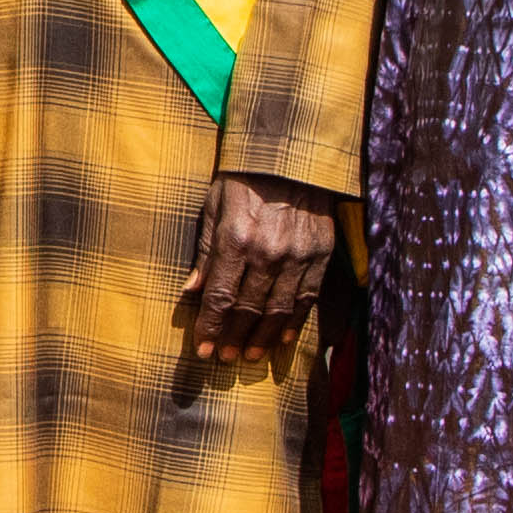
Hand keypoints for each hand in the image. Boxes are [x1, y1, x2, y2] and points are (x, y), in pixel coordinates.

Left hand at [182, 175, 340, 362]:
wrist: (294, 154)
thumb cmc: (245, 178)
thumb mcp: (214, 206)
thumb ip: (205, 251)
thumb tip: (191, 291)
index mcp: (236, 239)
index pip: (221, 297)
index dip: (210, 327)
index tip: (202, 350)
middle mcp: (268, 252)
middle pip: (248, 309)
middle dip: (234, 337)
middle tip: (224, 358)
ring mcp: (298, 255)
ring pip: (279, 310)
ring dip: (263, 337)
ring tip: (250, 354)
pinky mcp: (321, 253)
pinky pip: (308, 297)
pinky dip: (294, 321)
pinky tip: (282, 338)